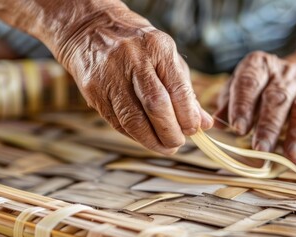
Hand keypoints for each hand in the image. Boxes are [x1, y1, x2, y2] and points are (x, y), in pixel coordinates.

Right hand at [50, 4, 212, 154]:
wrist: (91, 29)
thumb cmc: (137, 46)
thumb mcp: (165, 57)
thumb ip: (185, 90)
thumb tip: (204, 123)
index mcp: (157, 47)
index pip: (177, 89)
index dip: (187, 116)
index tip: (193, 130)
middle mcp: (132, 59)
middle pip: (155, 105)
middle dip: (170, 132)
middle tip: (177, 143)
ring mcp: (110, 75)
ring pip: (133, 119)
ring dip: (151, 140)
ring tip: (164, 147)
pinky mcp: (93, 90)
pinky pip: (116, 121)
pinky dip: (133, 135)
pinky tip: (144, 137)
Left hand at [214, 51, 295, 163]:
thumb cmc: (268, 86)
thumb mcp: (247, 86)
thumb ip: (230, 102)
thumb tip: (214, 123)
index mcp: (261, 67)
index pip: (249, 82)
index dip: (243, 103)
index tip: (236, 126)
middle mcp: (286, 76)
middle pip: (277, 99)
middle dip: (267, 125)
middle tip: (258, 147)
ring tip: (293, 156)